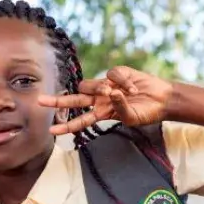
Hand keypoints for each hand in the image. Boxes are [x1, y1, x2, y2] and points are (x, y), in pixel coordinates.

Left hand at [38, 66, 173, 135]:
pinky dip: (123, 82)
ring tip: (117, 93)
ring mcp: (106, 85)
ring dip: (100, 89)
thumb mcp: (132, 118)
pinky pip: (112, 74)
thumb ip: (120, 109)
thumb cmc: (147, 112)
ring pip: (90, 85)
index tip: (51, 131)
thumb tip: (111, 94)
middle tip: (40, 101)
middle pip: (74, 100)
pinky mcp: (117, 73)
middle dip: (57, 101)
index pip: (80, 121)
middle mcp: (100, 99)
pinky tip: (133, 88)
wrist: (163, 99)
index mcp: (101, 113)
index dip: (66, 126)